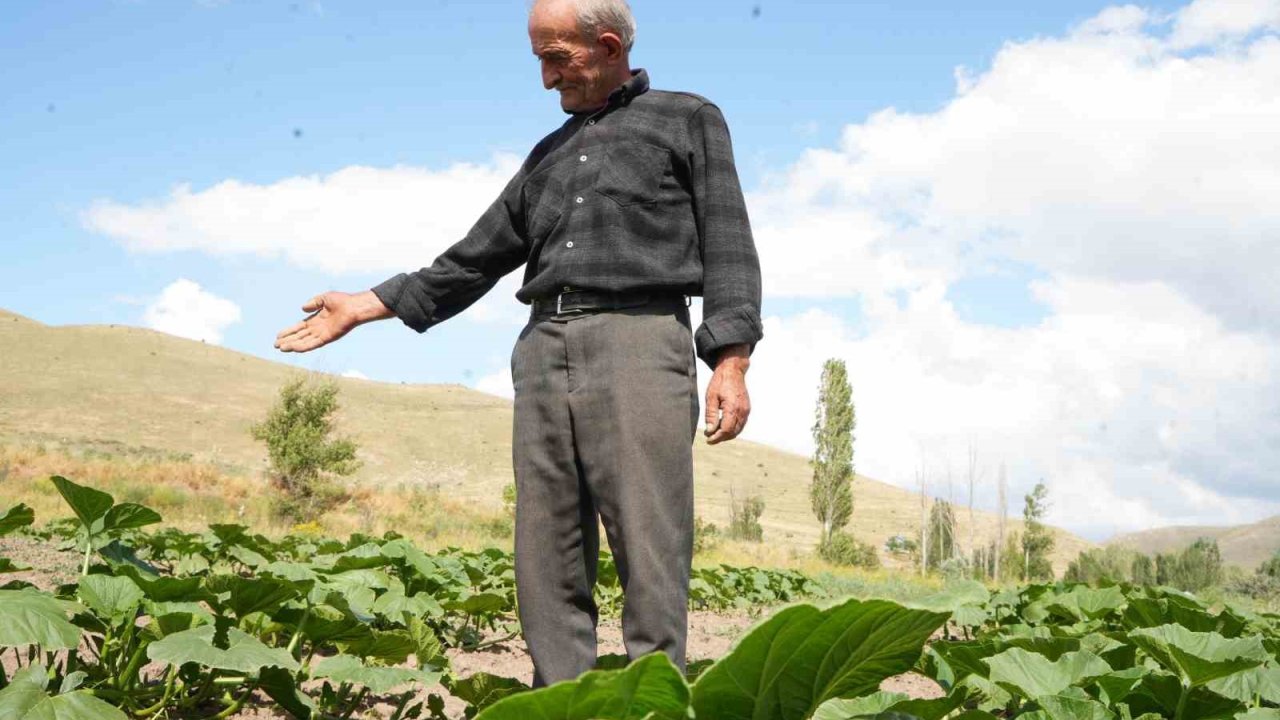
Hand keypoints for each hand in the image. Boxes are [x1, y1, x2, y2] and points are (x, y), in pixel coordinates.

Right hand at [274, 290, 389, 352]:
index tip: (278, 335)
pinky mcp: (327, 338)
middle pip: (299, 336)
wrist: (354, 307)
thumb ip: (312, 303)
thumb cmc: (343, 301)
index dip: (289, 331)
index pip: (299, 327)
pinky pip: (313, 344)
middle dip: (287, 340)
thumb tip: (302, 308)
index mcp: (316, 320)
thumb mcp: (324, 298)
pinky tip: (293, 348)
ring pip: (304, 342)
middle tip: (275, 345)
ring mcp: (322, 334)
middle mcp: (318, 328)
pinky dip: (303, 347)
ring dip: (292, 345)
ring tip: (281, 348)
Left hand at [703, 344, 750, 444]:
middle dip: (721, 438)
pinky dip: (733, 429)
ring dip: (727, 435)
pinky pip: (741, 424)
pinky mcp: (747, 409)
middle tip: (710, 438)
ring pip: (738, 430)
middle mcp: (742, 411)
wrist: (733, 370)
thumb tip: (710, 430)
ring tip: (715, 433)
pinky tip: (723, 427)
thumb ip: (711, 415)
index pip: (726, 430)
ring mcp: (746, 410)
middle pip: (733, 432)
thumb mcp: (711, 397)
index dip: (717, 437)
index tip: (708, 439)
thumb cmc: (720, 382)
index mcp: (733, 408)